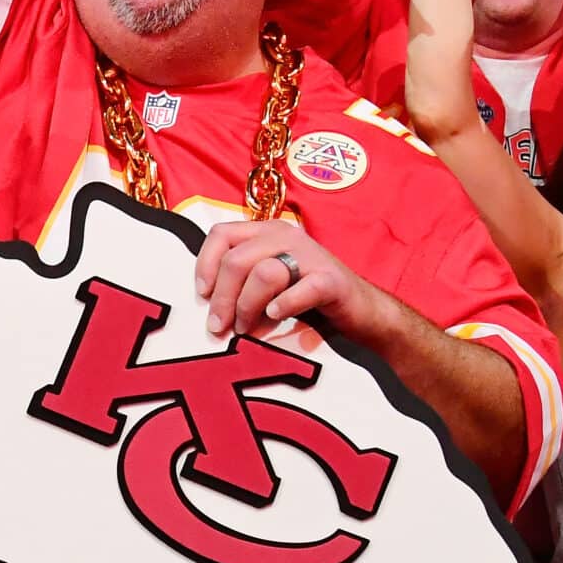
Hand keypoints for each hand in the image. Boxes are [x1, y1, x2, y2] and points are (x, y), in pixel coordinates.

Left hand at [194, 218, 374, 338]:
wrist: (361, 311)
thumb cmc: (306, 299)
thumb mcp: (268, 281)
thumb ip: (240, 280)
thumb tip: (204, 303)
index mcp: (266, 232)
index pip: (221, 234)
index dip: (204, 264)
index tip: (201, 295)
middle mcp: (287, 236)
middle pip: (237, 260)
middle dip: (222, 298)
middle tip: (219, 328)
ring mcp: (311, 256)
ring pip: (263, 273)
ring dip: (247, 306)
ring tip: (246, 330)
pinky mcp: (331, 280)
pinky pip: (301, 289)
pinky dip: (284, 305)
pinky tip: (275, 317)